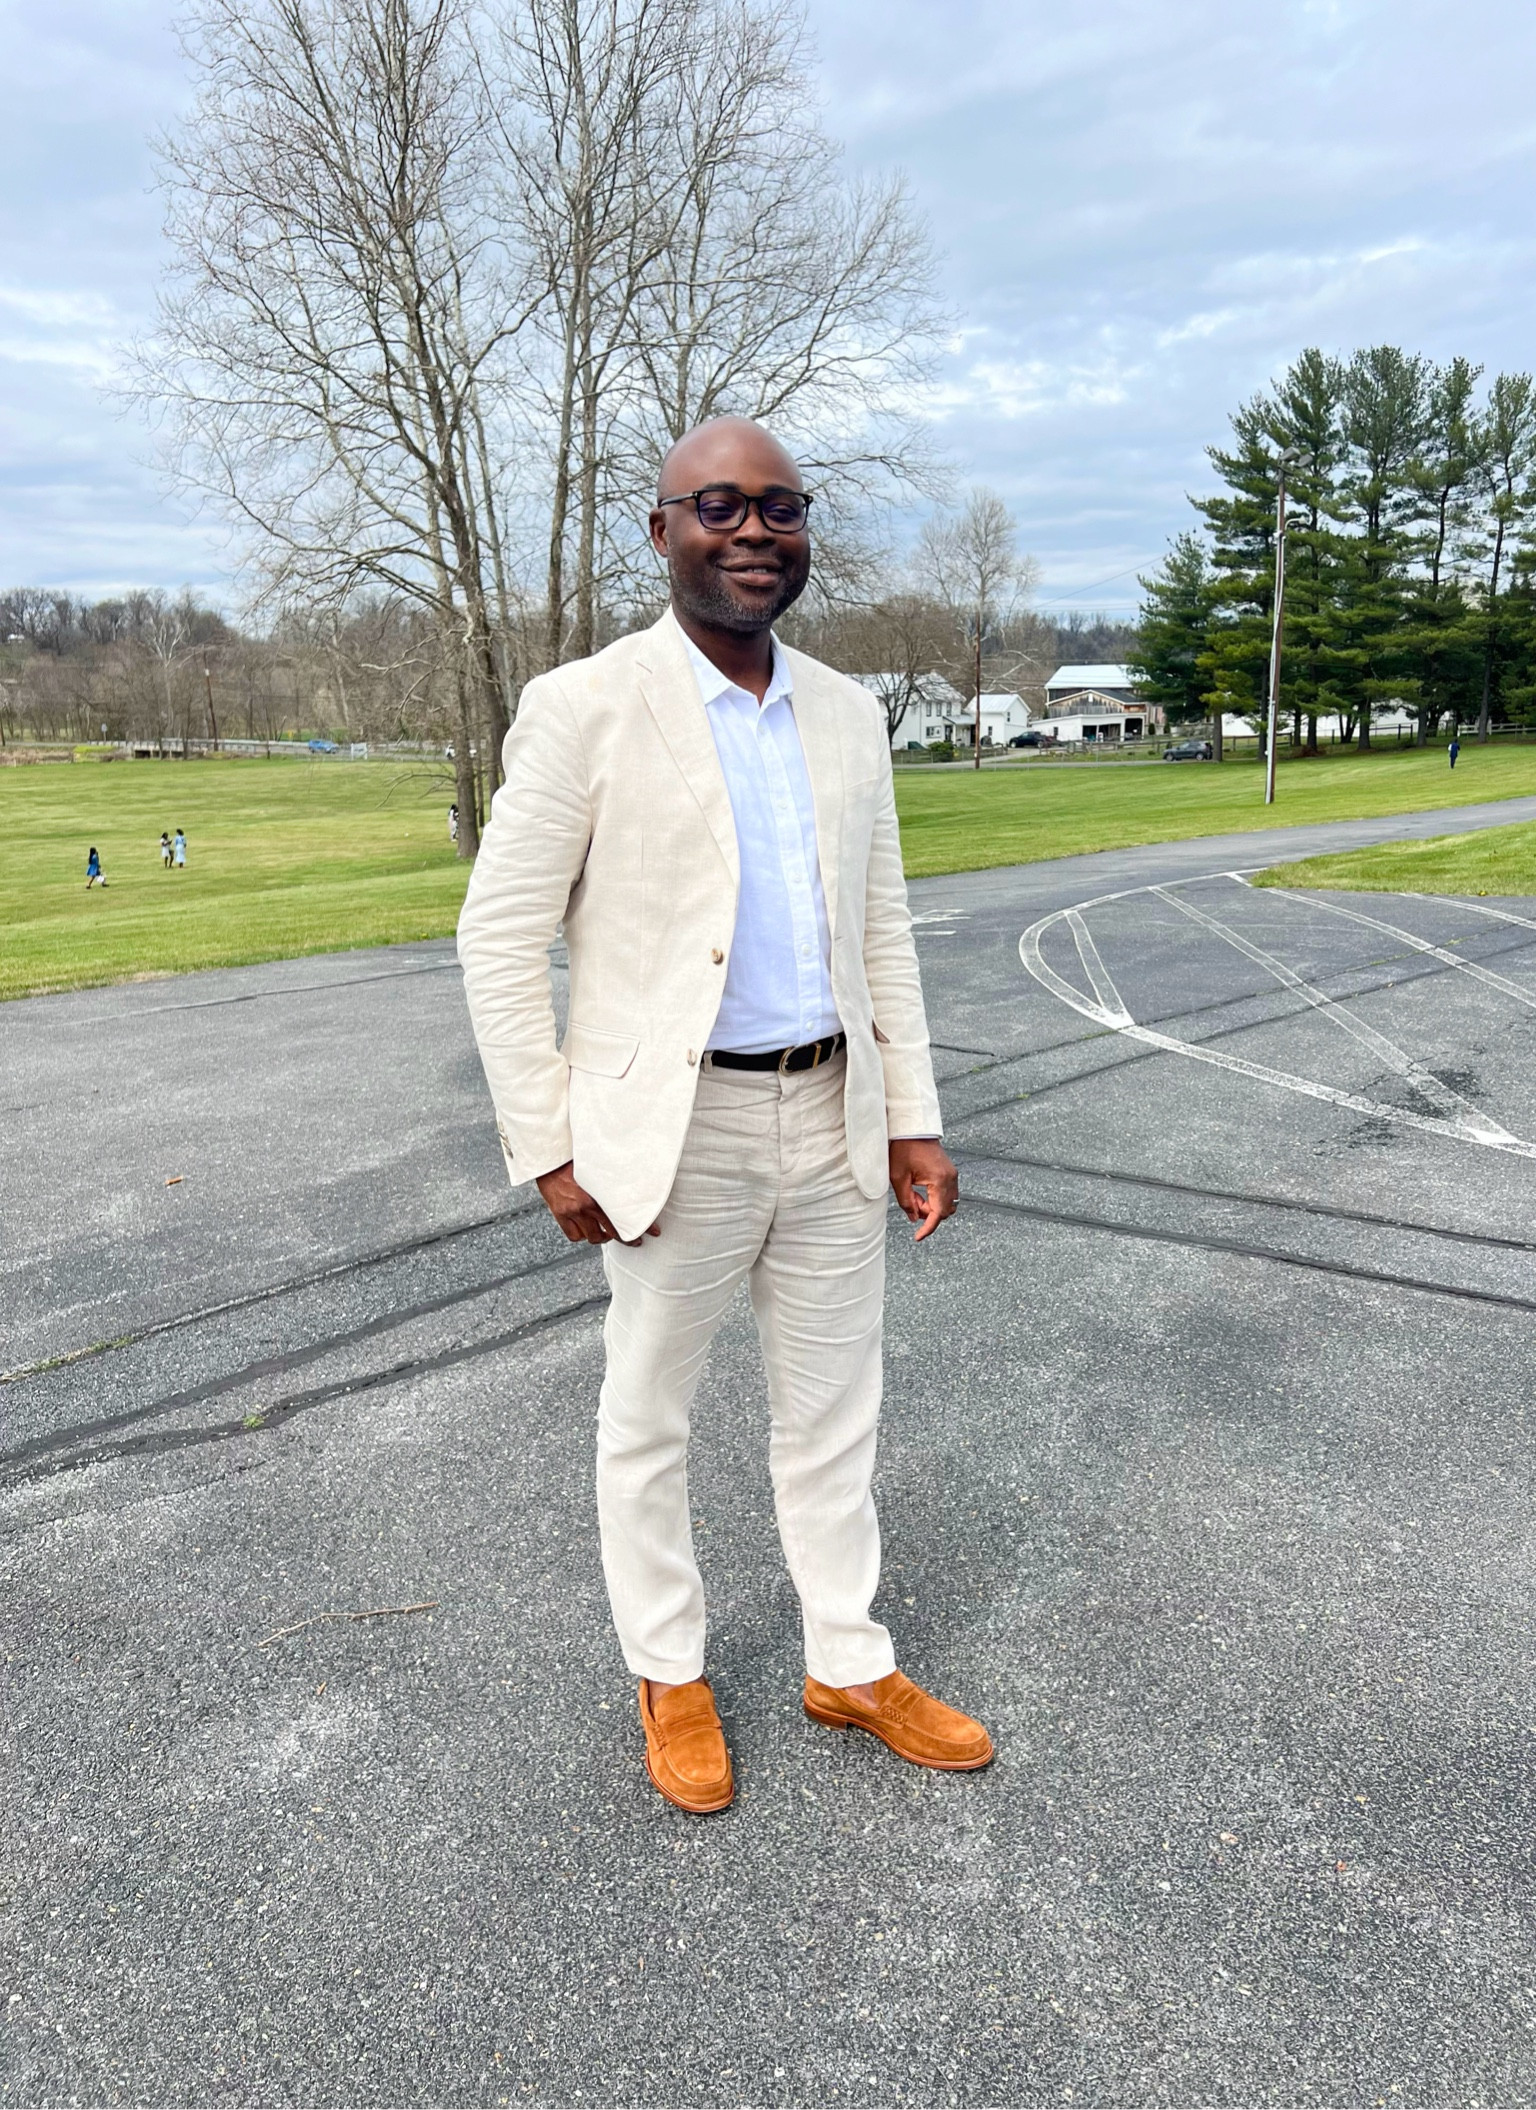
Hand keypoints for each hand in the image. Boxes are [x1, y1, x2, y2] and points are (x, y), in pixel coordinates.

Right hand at [535, 1162, 658, 1245]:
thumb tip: (636, 1186)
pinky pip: (575, 1236)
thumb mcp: (598, 1170)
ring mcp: (572, 1212)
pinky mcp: (561, 1215)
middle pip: (611, 1232)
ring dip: (602, 1237)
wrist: (550, 1158)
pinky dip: (582, 1235)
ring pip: (593, 1237)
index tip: (654, 1232)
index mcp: (598, 1192)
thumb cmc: (575, 1160)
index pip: (624, 1216)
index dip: (642, 1227)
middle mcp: (585, 1204)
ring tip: (607, 1232)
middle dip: (625, 1239)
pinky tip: (586, 1229)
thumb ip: (613, 1182)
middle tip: (634, 1240)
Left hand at [888, 1139, 957, 1241]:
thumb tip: (913, 1218)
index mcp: (940, 1180)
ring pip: (947, 1203)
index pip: (938, 1214)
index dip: (928, 1228)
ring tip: (914, 1196)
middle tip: (911, 1205)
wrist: (911, 1129)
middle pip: (945, 1211)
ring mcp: (952, 1175)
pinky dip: (935, 1198)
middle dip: (928, 1214)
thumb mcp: (898, 1178)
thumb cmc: (903, 1148)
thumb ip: (906, 1202)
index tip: (918, 1237)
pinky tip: (920, 1191)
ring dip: (932, 1207)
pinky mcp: (950, 1172)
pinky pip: (947, 1193)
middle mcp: (951, 1179)